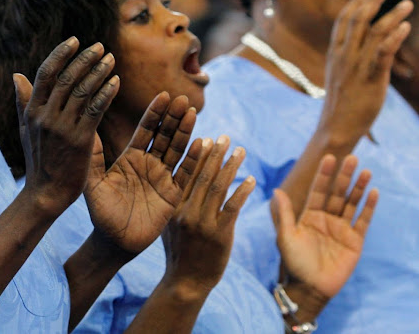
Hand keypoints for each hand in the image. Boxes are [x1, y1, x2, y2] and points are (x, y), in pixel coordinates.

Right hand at [13, 38, 119, 217]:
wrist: (45, 194)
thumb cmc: (38, 160)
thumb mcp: (25, 129)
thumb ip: (24, 101)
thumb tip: (17, 75)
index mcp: (32, 111)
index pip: (46, 74)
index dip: (61, 54)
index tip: (75, 40)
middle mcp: (45, 116)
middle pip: (66, 78)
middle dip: (84, 58)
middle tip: (100, 46)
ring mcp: (62, 128)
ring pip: (82, 91)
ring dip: (98, 72)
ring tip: (111, 59)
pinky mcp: (80, 140)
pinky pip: (95, 110)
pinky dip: (106, 93)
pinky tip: (116, 82)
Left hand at [84, 92, 201, 255]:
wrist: (113, 242)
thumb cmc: (100, 213)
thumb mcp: (93, 182)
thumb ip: (93, 156)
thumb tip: (86, 126)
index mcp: (131, 157)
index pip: (146, 129)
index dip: (155, 113)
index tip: (163, 95)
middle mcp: (149, 164)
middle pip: (165, 135)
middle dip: (173, 117)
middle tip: (182, 98)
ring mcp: (163, 178)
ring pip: (177, 150)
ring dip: (185, 132)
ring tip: (192, 112)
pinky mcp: (173, 195)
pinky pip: (186, 175)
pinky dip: (194, 160)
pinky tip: (201, 143)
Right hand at [163, 136, 255, 294]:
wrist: (185, 283)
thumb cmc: (179, 252)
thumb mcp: (169, 224)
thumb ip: (176, 203)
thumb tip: (184, 180)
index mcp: (173, 207)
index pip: (186, 174)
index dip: (198, 155)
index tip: (207, 139)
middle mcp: (185, 211)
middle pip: (203, 176)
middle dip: (216, 154)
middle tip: (226, 137)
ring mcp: (202, 223)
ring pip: (219, 188)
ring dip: (231, 167)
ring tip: (241, 151)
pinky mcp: (219, 235)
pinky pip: (233, 207)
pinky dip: (242, 191)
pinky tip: (251, 179)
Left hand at [272, 154, 377, 298]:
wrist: (309, 287)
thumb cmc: (294, 262)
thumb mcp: (286, 236)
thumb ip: (284, 213)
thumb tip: (276, 189)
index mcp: (309, 215)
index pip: (318, 190)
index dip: (324, 175)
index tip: (329, 157)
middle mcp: (326, 219)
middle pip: (337, 193)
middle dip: (344, 176)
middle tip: (352, 157)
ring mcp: (341, 229)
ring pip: (351, 203)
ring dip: (359, 188)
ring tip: (366, 171)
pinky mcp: (355, 241)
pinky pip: (363, 221)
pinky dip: (368, 207)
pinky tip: (374, 192)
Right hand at [319, 0, 411, 145]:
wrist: (336, 126)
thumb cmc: (341, 101)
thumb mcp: (339, 74)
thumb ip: (348, 56)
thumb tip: (359, 44)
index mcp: (335, 53)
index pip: (344, 20)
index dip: (357, 3)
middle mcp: (344, 55)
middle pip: (358, 20)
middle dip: (372, 1)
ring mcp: (356, 66)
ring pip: (374, 33)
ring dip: (392, 15)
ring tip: (407, 4)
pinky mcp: (371, 78)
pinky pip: (383, 54)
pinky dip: (394, 38)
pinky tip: (405, 27)